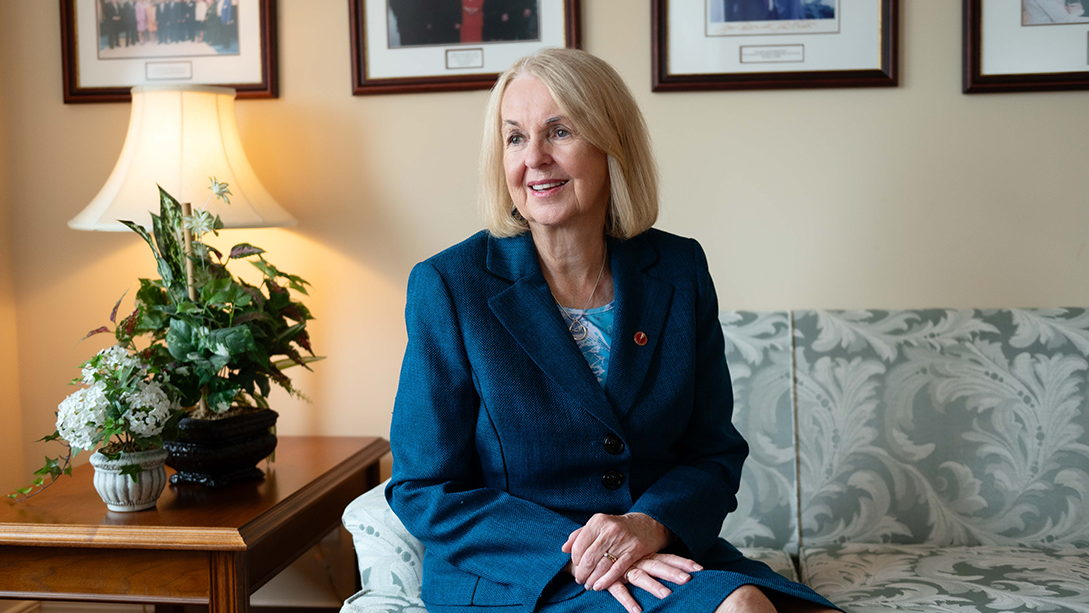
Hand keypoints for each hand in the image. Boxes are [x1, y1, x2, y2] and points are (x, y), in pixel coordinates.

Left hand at [561, 512, 670, 590]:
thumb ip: (579, 535)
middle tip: (579, 580)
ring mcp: (622, 540)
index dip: (575, 560)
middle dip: (582, 572)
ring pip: (602, 565)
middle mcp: (609, 529)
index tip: (575, 567)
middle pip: (589, 558)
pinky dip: (606, 581)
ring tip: (588, 585)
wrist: (647, 525)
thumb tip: (564, 549)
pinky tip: (599, 586)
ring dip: (592, 579)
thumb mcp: (598, 525)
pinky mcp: (634, 551)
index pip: (579, 545)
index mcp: (598, 521)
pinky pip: (617, 570)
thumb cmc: (618, 527)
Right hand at [564, 553, 701, 612]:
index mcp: (642, 555)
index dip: (682, 562)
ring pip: (640, 577)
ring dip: (654, 586)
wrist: (579, 553)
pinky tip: (637, 611)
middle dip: (674, 572)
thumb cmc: (608, 555)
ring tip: (667, 595)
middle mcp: (634, 560)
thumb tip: (665, 564)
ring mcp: (621, 569)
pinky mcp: (607, 579)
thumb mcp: (628, 556)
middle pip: (658, 565)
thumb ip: (645, 559)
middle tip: (690, 579)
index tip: (700, 568)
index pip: (666, 557)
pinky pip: (618, 591)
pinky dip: (628, 601)